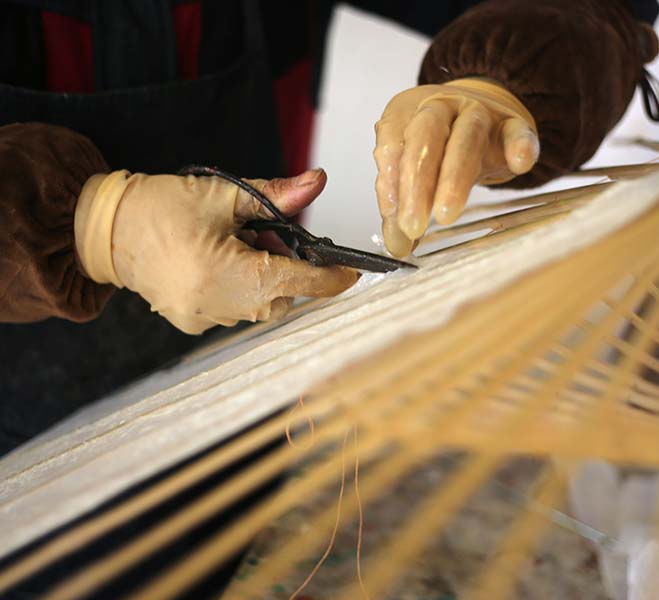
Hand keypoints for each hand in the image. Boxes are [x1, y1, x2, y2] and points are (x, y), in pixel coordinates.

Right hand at [74, 168, 357, 333]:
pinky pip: (235, 309)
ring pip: (260, 304)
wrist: (104, 228)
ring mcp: (204, 319)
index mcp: (228, 274)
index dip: (330, 278)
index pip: (299, 283)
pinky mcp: (192, 322)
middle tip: (265, 234)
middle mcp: (218, 306)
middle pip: (282, 296)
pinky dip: (241, 288)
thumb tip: (317, 183)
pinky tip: (219, 262)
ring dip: (263, 277)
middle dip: (287, 268)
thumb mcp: (223, 194)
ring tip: (236, 244)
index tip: (351, 272)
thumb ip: (276, 195)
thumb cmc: (160, 207)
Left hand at [374, 78, 538, 255]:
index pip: (392, 146)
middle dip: (417, 185)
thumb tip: (397, 244)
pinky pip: (516, 134)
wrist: (483, 115)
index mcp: (405, 112)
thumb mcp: (413, 166)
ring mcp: (478, 113)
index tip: (396, 224)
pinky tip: (519, 163)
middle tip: (413, 225)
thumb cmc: (441, 144)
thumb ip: (401, 200)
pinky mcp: (512, 124)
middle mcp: (440, 107)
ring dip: (454, 179)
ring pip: (466, 139)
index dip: (391, 187)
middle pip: (425, 139)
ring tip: (446, 213)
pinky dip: (519, 147)